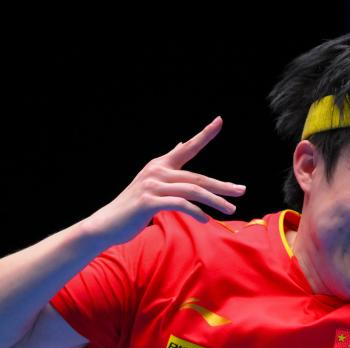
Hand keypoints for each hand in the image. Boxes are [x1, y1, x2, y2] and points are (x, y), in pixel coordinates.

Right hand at [82, 116, 246, 246]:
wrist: (108, 224)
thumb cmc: (134, 206)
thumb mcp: (152, 182)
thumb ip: (168, 165)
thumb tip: (180, 145)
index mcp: (160, 165)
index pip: (187, 148)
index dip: (204, 134)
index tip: (219, 120)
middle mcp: (157, 171)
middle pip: (198, 177)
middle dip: (222, 185)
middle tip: (242, 190)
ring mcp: (152, 186)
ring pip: (193, 191)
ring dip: (215, 201)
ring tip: (231, 210)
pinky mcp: (149, 202)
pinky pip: (180, 205)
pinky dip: (196, 212)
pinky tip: (205, 220)